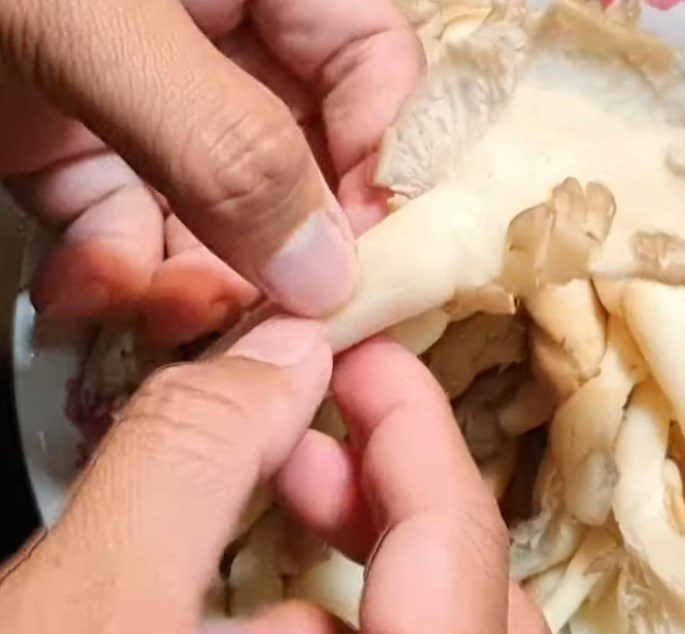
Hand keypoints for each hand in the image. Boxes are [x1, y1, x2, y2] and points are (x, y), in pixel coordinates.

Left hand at [0, 0, 419, 343]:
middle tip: (257, 318)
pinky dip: (113, 273)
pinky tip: (87, 297)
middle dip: (273, 253)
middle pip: (297, 164)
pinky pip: (124, 224)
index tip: (354, 269)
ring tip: (159, 315)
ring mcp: (140, 99)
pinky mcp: (70, 144)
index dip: (379, 171)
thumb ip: (222, 146)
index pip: (374, 73)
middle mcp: (211, 40)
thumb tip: (325, 273)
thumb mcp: (89, 21)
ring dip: (190, 280)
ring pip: (212, 215)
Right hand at [0, 318, 552, 633]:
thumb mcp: (82, 625)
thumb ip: (195, 458)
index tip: (362, 353)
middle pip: (472, 617)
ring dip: (343, 593)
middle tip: (305, 441)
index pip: (463, 544)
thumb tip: (285, 354)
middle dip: (386, 508)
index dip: (411, 423)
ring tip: (244, 552)